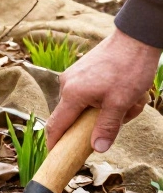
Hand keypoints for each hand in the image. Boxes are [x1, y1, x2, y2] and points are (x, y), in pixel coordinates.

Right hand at [45, 28, 160, 151]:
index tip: (56, 155)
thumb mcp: (122, 102)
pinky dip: (108, 95)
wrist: (137, 38)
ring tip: (132, 98)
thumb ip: (107, 127)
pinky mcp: (82, 70)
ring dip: (110, 106)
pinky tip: (125, 89)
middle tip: (126, 113)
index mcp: (72, 94)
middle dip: (101, 119)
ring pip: (88, 103)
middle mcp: (67, 84)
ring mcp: (74, 76)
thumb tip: (97, 149)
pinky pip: (90, 91)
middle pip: (76, 115)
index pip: (56, 125)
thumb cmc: (129, 68)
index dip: (55, 143)